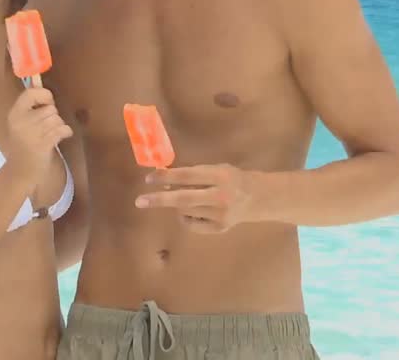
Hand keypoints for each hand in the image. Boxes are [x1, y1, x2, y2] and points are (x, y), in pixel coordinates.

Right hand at [6, 86, 71, 188]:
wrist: (21, 171)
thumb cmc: (24, 145)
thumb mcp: (21, 124)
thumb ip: (30, 106)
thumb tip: (40, 82)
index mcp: (14, 114)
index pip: (30, 93)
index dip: (44, 95)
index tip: (47, 102)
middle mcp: (21, 122)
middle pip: (50, 108)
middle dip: (54, 116)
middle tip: (48, 126)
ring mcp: (31, 134)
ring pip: (57, 119)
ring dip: (59, 125)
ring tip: (52, 134)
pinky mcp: (42, 145)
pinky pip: (61, 130)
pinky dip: (65, 132)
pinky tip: (60, 137)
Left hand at [134, 164, 256, 232]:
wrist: (258, 198)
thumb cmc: (232, 178)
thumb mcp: (217, 169)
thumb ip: (195, 174)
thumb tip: (164, 180)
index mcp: (220, 176)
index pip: (188, 175)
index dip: (167, 177)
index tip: (149, 179)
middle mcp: (220, 196)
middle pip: (184, 199)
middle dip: (159, 199)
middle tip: (140, 201)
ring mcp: (220, 215)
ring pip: (185, 212)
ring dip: (176, 205)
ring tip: (184, 198)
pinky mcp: (219, 228)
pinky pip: (192, 224)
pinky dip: (186, 217)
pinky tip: (195, 210)